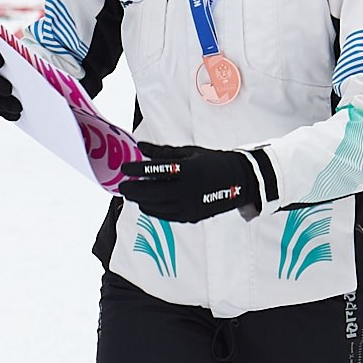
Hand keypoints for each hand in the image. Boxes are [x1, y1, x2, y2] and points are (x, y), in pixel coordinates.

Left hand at [119, 143, 261, 223]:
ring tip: (132, 195)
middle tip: (123, 186)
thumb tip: (141, 146)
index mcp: (189, 170)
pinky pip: (166, 216)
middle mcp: (189, 189)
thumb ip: (164, 152)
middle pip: (153, 192)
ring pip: (157, 207)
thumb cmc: (213, 163)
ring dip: (141, 201)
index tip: (125, 169)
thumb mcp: (190, 153)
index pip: (157, 170)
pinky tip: (146, 205)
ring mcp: (190, 205)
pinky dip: (153, 210)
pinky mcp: (192, 216)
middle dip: (134, 190)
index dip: (137, 169)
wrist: (240, 181)